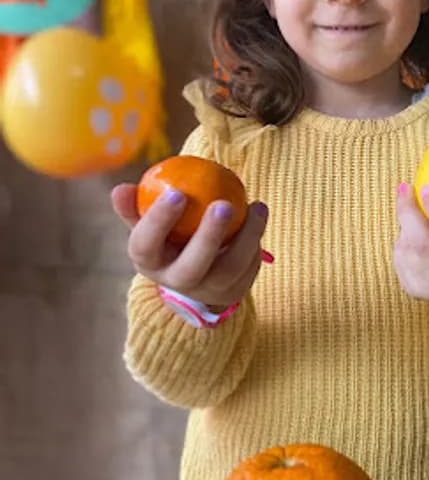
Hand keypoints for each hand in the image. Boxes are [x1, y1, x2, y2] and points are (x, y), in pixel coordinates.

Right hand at [111, 183, 269, 309]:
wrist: (194, 279)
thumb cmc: (168, 240)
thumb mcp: (148, 226)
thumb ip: (136, 207)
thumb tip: (119, 189)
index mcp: (149, 263)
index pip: (145, 245)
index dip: (158, 221)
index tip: (176, 192)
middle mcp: (176, 282)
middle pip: (191, 267)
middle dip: (207, 237)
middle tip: (223, 204)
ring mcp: (208, 290)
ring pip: (229, 268)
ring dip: (247, 236)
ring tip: (257, 207)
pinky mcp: (234, 291)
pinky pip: (248, 266)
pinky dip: (255, 240)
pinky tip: (258, 214)